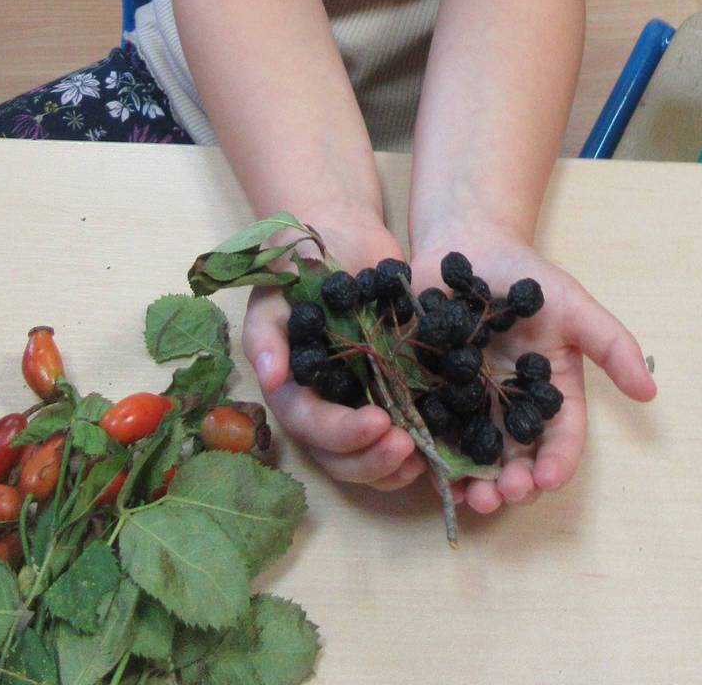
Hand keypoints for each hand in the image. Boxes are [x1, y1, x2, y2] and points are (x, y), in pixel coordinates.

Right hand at [241, 218, 424, 493]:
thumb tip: (271, 378)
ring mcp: (355, 402)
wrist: (342, 234)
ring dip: (392, 467)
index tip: (378, 422)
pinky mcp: (387, 394)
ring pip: (366, 458)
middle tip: (406, 446)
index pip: (309, 424)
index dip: (341, 432)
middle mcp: (321, 403)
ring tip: (422, 456)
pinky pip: (395, 438)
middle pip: (338, 457)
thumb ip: (267, 330)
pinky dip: (414, 452)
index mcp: (291, 385)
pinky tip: (434, 450)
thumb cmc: (300, 259)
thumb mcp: (276, 286)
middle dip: (370, 460)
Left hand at [410, 229, 655, 515]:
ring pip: (474, 461)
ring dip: (475, 486)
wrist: (468, 245)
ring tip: (471, 495)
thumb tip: (649, 391)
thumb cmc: (525, 275)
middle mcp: (510, 411)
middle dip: (514, 487)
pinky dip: (432, 460)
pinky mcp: (430, 397)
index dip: (556, 465)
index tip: (546, 478)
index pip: (560, 442)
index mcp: (549, 396)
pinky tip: (428, 468)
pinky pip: (432, 435)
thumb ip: (610, 344)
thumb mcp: (573, 304)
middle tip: (504, 492)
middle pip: (517, 463)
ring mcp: (468, 408)